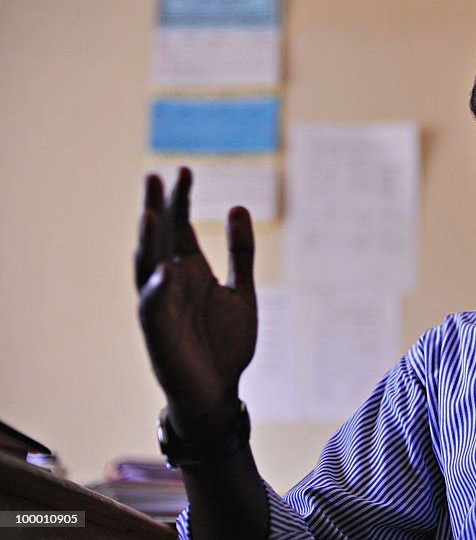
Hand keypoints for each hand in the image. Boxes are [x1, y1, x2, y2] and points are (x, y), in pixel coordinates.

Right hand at [134, 167, 257, 438]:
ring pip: (147, 268)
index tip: (185, 169)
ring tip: (150, 215)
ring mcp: (161, 307)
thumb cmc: (225, 343)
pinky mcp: (159, 336)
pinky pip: (154, 310)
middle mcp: (171, 283)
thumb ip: (241, 251)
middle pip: (159, 239)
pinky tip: (164, 271)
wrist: (219, 393)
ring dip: (148, 243)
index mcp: (190, 270)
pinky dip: (157, 291)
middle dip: (157, 209)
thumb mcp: (242, 290)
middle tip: (155, 177)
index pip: (180, 226)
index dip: (180, 199)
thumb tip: (238, 205)